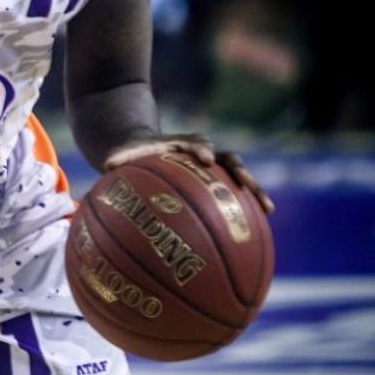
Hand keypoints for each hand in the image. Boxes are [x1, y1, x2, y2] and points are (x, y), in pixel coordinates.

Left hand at [105, 134, 274, 213]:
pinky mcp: (217, 182)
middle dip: (238, 169)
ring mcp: (214, 168)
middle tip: (246, 182)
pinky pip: (235, 195)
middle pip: (226, 158)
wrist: (143, 148)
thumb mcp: (122, 152)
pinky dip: (247, 209)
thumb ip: (118, 157)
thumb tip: (106, 164)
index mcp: (181, 144)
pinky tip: (258, 231)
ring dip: (254, 190)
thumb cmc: (132, 153)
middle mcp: (202, 154)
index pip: (195, 143)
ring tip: (268, 209)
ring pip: (239, 177)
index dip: (200, 149)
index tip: (206, 159)